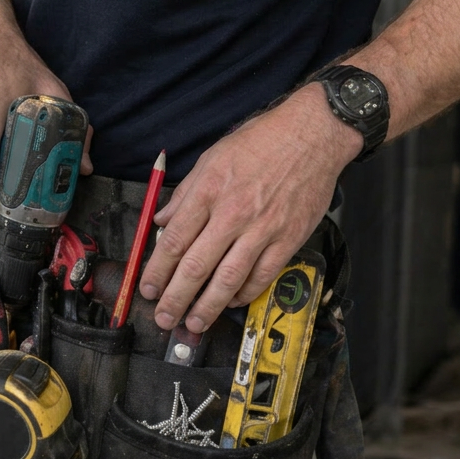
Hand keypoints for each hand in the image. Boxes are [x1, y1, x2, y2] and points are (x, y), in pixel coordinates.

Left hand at [137, 85, 360, 331]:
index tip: (148, 289)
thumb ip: (185, 195)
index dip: (157, 270)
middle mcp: (232, 214)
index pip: (174, 241)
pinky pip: (262, 275)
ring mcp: (262, 229)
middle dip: (175, 298)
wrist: (311, 136)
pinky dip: (244, 293)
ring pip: (228, 278)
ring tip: (194, 323)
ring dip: (208, 306)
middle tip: (164, 318)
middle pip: (196, 266)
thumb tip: (162, 222)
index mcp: (208, 192)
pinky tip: (231, 302)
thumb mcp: (211, 159)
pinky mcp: (287, 239)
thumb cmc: (261, 143)